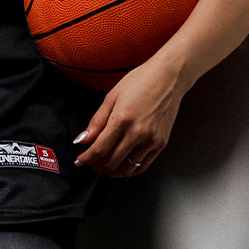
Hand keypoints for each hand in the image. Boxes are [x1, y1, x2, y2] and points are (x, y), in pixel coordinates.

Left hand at [73, 53, 188, 176]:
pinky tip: (121, 166)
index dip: (86, 159)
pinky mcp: (161, 143)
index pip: (99, 149)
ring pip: (127, 169)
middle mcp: (138, 132)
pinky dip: (129, 171)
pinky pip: (142, 166)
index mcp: (122, 119)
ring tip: (104, 167)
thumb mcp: (112, 97)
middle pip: (112, 162)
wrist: (169, 77)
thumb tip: (83, 140)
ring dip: (112, 171)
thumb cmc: (141, 81)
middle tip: (90, 163)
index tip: (80, 160)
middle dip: (97, 166)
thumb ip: (96, 122)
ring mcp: (151, 140)